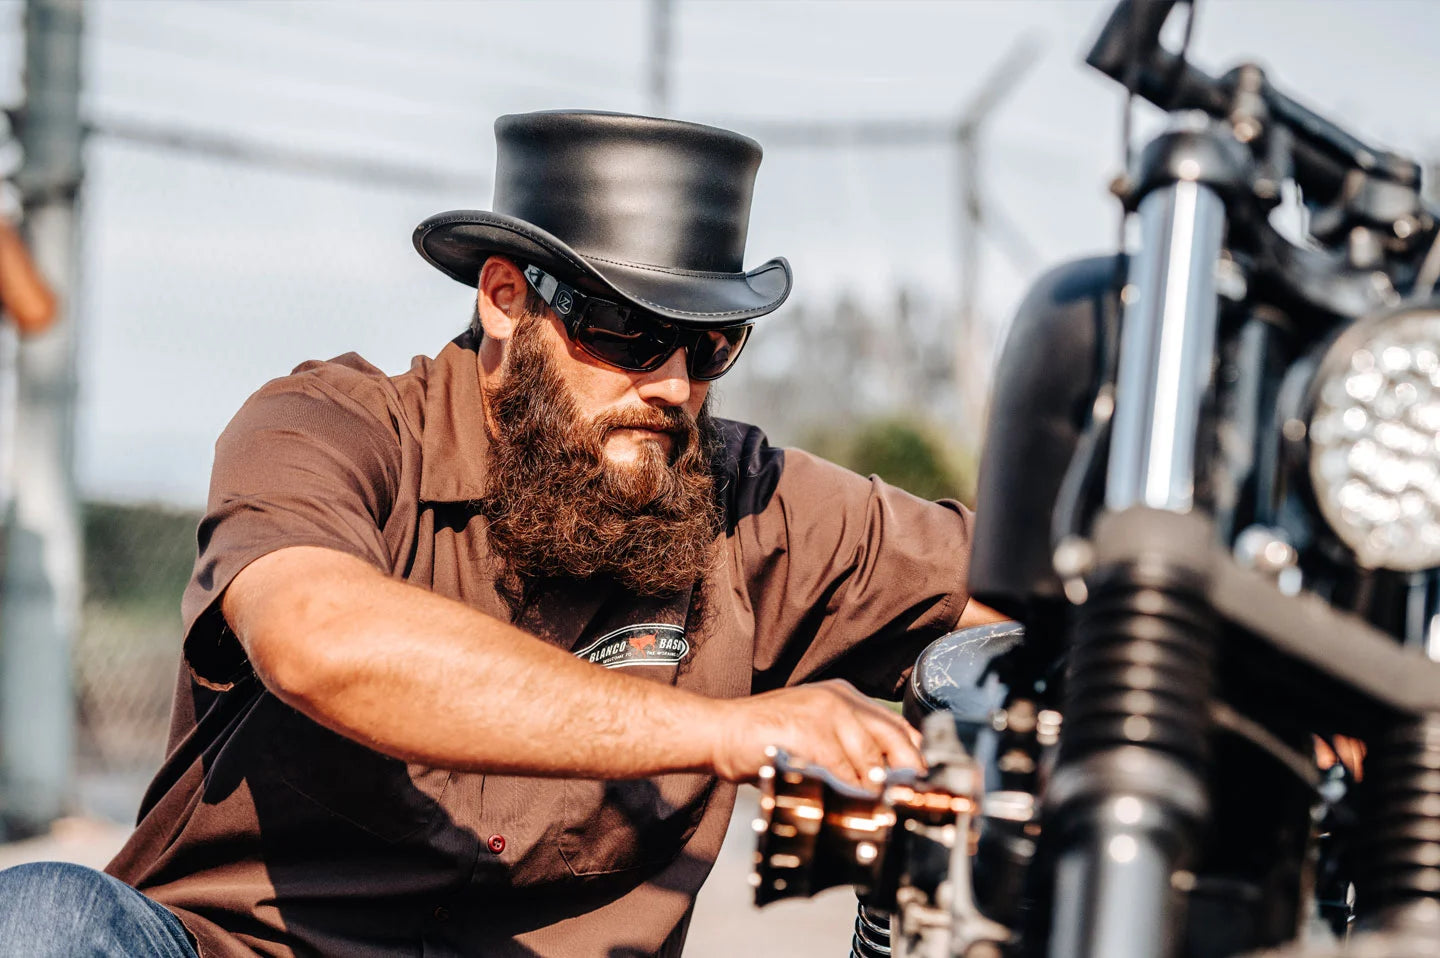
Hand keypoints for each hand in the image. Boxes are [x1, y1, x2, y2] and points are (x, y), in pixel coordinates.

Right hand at [709, 679, 925, 787]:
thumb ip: (847, 750)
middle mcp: (839, 699)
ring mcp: (824, 712)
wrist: (719, 731)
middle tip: (910, 802)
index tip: (925, 782)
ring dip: (878, 789)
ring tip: (882, 811)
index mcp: (844, 696)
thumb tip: (880, 784)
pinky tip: (850, 806)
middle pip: (893, 737)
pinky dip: (850, 791)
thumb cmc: (764, 739)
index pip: (896, 725)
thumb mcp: (814, 733)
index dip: (916, 755)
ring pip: (870, 757)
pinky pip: (842, 770)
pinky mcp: (808, 732)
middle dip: (908, 773)